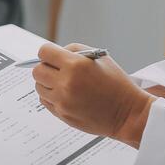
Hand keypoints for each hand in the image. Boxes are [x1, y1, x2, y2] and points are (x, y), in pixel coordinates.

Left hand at [32, 43, 155, 147]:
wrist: (127, 113)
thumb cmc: (116, 83)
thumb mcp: (100, 58)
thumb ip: (74, 51)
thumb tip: (54, 53)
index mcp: (76, 65)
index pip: (44, 52)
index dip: (48, 52)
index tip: (52, 56)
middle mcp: (66, 82)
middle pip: (37, 71)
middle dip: (45, 68)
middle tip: (56, 70)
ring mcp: (62, 100)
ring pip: (39, 87)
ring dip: (47, 83)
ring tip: (63, 83)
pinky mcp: (62, 114)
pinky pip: (45, 101)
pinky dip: (51, 96)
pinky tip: (65, 95)